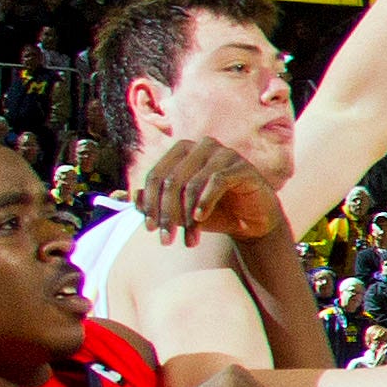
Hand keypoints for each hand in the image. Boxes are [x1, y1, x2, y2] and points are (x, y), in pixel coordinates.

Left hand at [129, 135, 284, 243]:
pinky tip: (201, 219)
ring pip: (192, 184)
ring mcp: (223, 154)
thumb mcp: (181, 211)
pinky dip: (205, 202)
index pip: (156, 175)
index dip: (150, 204)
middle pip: (171, 180)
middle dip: (166, 213)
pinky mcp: (242, 167)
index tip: (150, 229)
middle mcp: (201, 147)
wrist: (252, 222)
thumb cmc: (214, 213)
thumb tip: (133, 198)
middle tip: (166, 240)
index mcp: (182, 151)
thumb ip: (157, 203)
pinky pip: (217, 181)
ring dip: (187, 217)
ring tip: (190, 239)